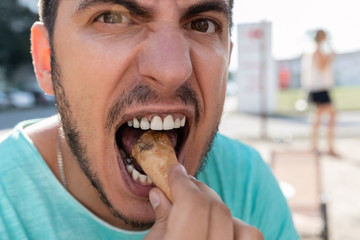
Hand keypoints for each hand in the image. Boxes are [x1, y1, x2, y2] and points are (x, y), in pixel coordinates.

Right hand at [145, 164, 263, 239]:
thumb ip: (160, 223)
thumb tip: (160, 193)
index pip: (193, 206)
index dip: (182, 183)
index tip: (174, 171)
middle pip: (218, 211)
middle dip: (199, 191)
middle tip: (183, 184)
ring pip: (244, 227)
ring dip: (221, 211)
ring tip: (202, 209)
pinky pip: (251, 239)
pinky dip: (239, 229)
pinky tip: (221, 228)